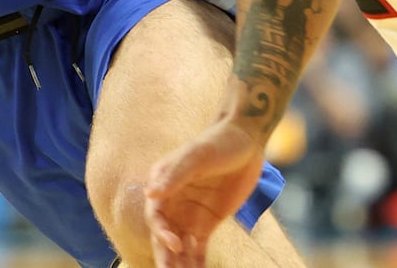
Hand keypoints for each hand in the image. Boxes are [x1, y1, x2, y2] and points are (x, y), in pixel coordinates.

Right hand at [144, 120, 264, 267]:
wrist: (246, 142)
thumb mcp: (197, 155)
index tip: (176, 245)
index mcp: (163, 184)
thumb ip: (175, 175)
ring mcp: (189, 215)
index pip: (156, 216)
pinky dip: (196, 264)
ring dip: (179, 264)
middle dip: (166, 257)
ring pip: (179, 247)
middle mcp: (172, 203)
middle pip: (164, 236)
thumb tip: (150, 194)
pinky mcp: (206, 224)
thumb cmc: (218, 142)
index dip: (162, 233)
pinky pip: (198, 249)